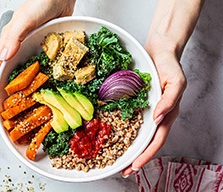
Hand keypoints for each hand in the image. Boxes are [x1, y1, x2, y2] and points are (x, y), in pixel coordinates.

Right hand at [0, 0, 75, 99]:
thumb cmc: (40, 3)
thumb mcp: (25, 19)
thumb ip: (14, 37)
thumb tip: (5, 58)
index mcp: (9, 38)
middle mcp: (17, 44)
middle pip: (6, 69)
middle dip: (3, 85)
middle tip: (4, 103)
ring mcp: (30, 46)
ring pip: (20, 68)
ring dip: (19, 83)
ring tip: (20, 98)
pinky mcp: (42, 47)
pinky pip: (35, 64)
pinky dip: (34, 75)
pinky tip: (38, 83)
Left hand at [121, 50, 186, 176]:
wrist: (159, 51)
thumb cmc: (170, 65)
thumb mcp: (176, 81)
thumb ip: (169, 100)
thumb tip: (159, 119)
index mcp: (167, 114)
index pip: (157, 140)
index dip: (146, 155)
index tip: (134, 166)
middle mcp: (156, 115)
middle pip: (146, 142)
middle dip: (135, 158)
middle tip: (122, 170)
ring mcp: (146, 110)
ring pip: (137, 134)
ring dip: (128, 148)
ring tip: (116, 159)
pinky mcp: (137, 103)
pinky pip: (129, 119)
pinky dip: (122, 130)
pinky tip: (112, 135)